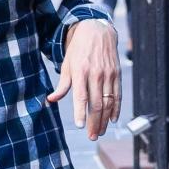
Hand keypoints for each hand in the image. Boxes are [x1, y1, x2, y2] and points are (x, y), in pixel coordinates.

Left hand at [47, 19, 120, 140]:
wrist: (97, 31)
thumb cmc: (78, 50)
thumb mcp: (66, 64)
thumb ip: (62, 84)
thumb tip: (51, 100)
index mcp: (80, 71)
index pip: (81, 96)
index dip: (80, 112)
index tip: (79, 126)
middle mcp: (95, 74)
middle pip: (96, 103)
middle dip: (94, 122)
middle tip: (91, 136)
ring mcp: (108, 74)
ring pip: (108, 102)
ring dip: (104, 120)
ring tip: (99, 132)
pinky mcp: (117, 74)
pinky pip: (117, 95)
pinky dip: (116, 108)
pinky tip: (112, 119)